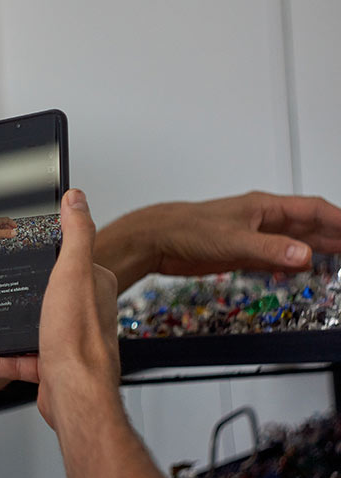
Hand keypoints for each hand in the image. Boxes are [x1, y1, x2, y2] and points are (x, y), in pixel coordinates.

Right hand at [0, 190, 118, 421]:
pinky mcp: (49, 366)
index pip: (51, 260)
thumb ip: (76, 233)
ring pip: (17, 324)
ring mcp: (62, 339)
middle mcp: (77, 310)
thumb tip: (76, 199)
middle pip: (28, 293)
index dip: (20, 257)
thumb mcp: (73, 273)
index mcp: (86, 285)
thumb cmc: (80, 340)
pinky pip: (13, 359)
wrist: (78, 397)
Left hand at [0, 216, 16, 242]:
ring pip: (0, 226)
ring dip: (5, 230)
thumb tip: (14, 232)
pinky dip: (1, 232)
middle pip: (4, 223)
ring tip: (8, 234)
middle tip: (13, 230)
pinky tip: (1, 236)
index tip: (16, 226)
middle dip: (9, 226)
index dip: (12, 223)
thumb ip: (6, 233)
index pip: (7, 219)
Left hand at [96, 191, 340, 292]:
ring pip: (293, 244)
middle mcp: (262, 220)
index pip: (313, 210)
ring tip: (339, 261)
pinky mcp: (241, 254)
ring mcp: (252, 237)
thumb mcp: (233, 239)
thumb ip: (270, 249)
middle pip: (308, 227)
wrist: (156, 240)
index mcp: (264, 207)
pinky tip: (302, 270)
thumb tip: (305, 255)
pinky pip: (275, 260)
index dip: (338, 220)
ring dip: (316, 252)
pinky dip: (291, 266)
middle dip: (334, 236)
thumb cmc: (186, 228)